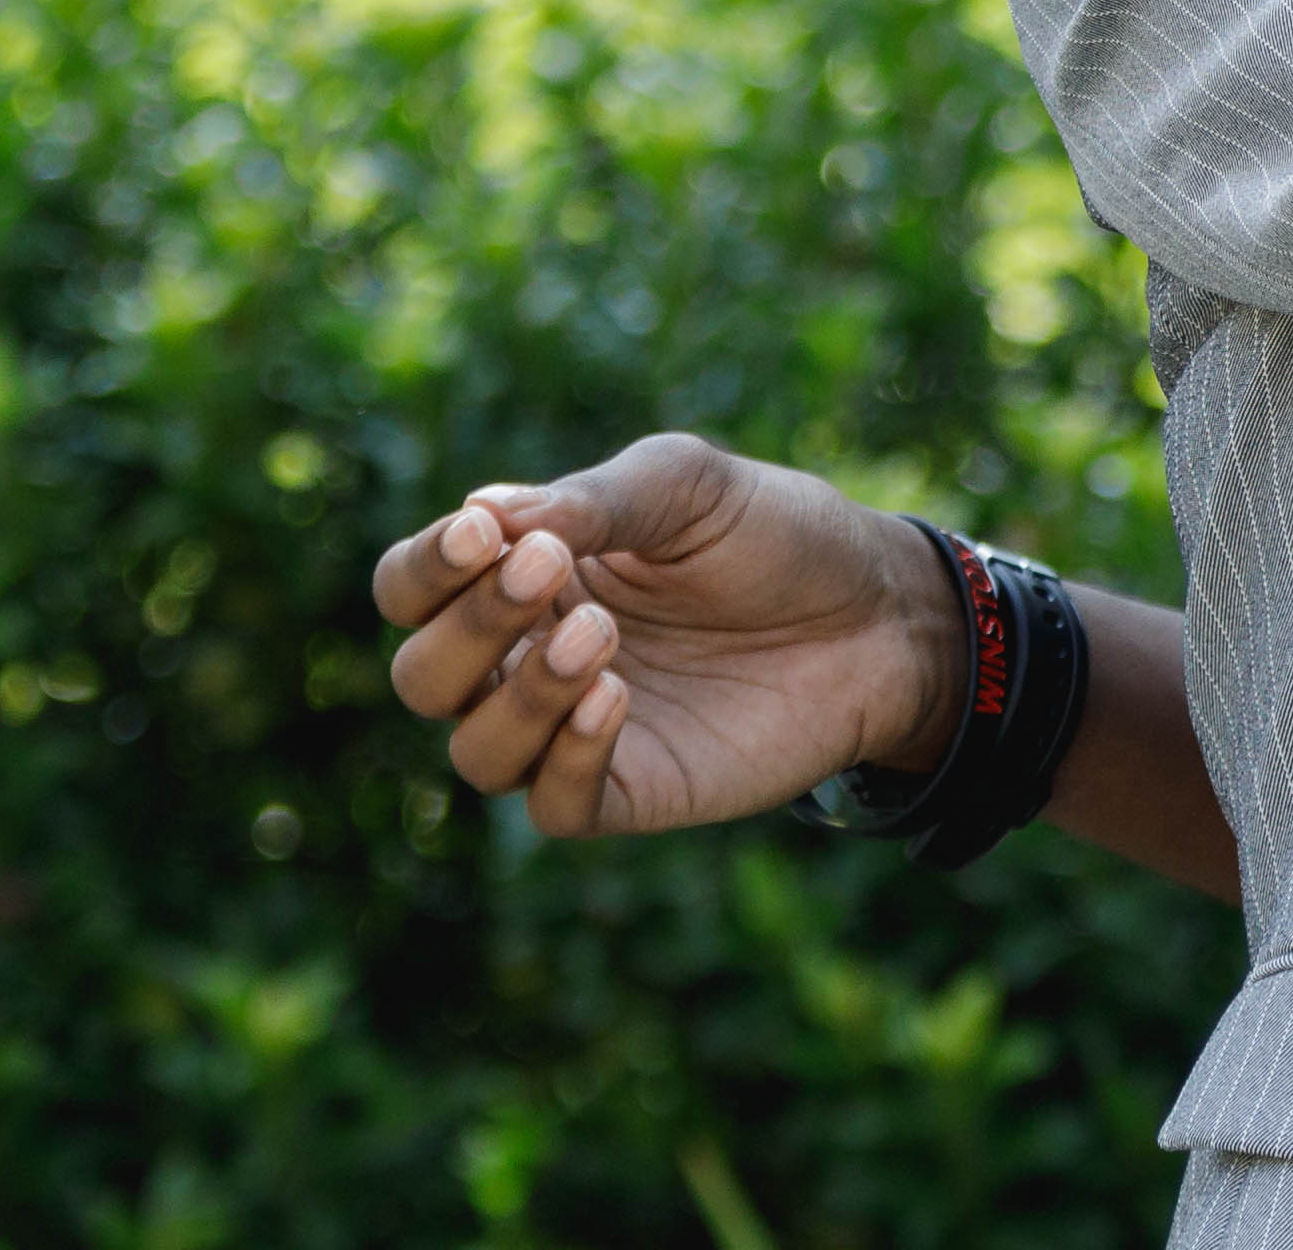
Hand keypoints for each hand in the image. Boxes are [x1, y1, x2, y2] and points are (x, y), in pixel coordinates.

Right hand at [367, 431, 959, 839]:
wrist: (880, 610)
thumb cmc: (776, 536)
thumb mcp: (687, 486)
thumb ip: (589, 501)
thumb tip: (484, 515)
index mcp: (525, 578)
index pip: (413, 588)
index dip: (426, 568)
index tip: (486, 532)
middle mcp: (529, 660)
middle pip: (423, 676)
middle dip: (466, 625)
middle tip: (545, 571)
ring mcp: (575, 732)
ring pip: (476, 753)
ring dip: (517, 694)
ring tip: (597, 638)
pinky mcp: (633, 789)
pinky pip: (554, 805)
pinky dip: (565, 758)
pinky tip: (612, 699)